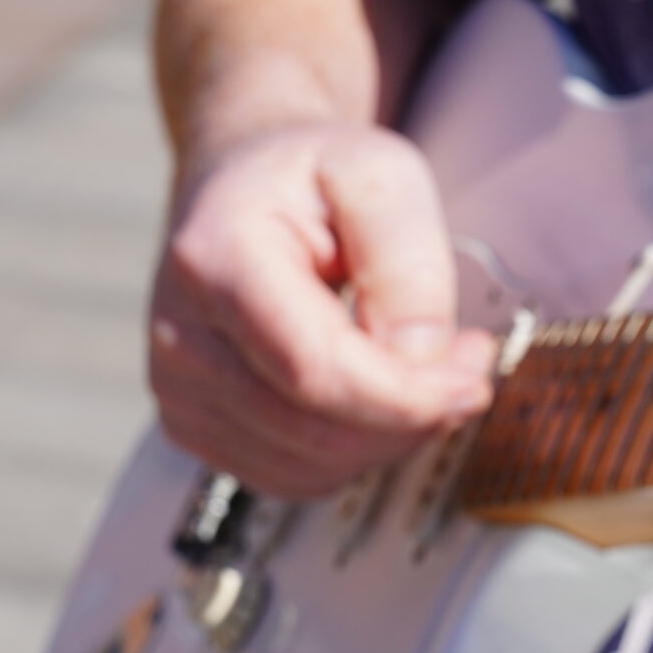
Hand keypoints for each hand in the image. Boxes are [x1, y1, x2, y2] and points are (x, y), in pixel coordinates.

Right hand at [149, 123, 496, 500]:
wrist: (242, 188)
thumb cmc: (311, 178)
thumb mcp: (380, 176)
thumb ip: (407, 263)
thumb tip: (417, 361)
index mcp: (213, 258)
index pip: (314, 369)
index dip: (405, 396)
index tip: (473, 379)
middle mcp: (180, 334)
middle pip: (315, 431)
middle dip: (413, 415)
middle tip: (466, 364)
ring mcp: (179, 389)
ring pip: (309, 467)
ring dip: (389, 435)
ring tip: (425, 366)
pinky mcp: (194, 425)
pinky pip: (294, 477)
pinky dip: (354, 451)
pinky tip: (379, 395)